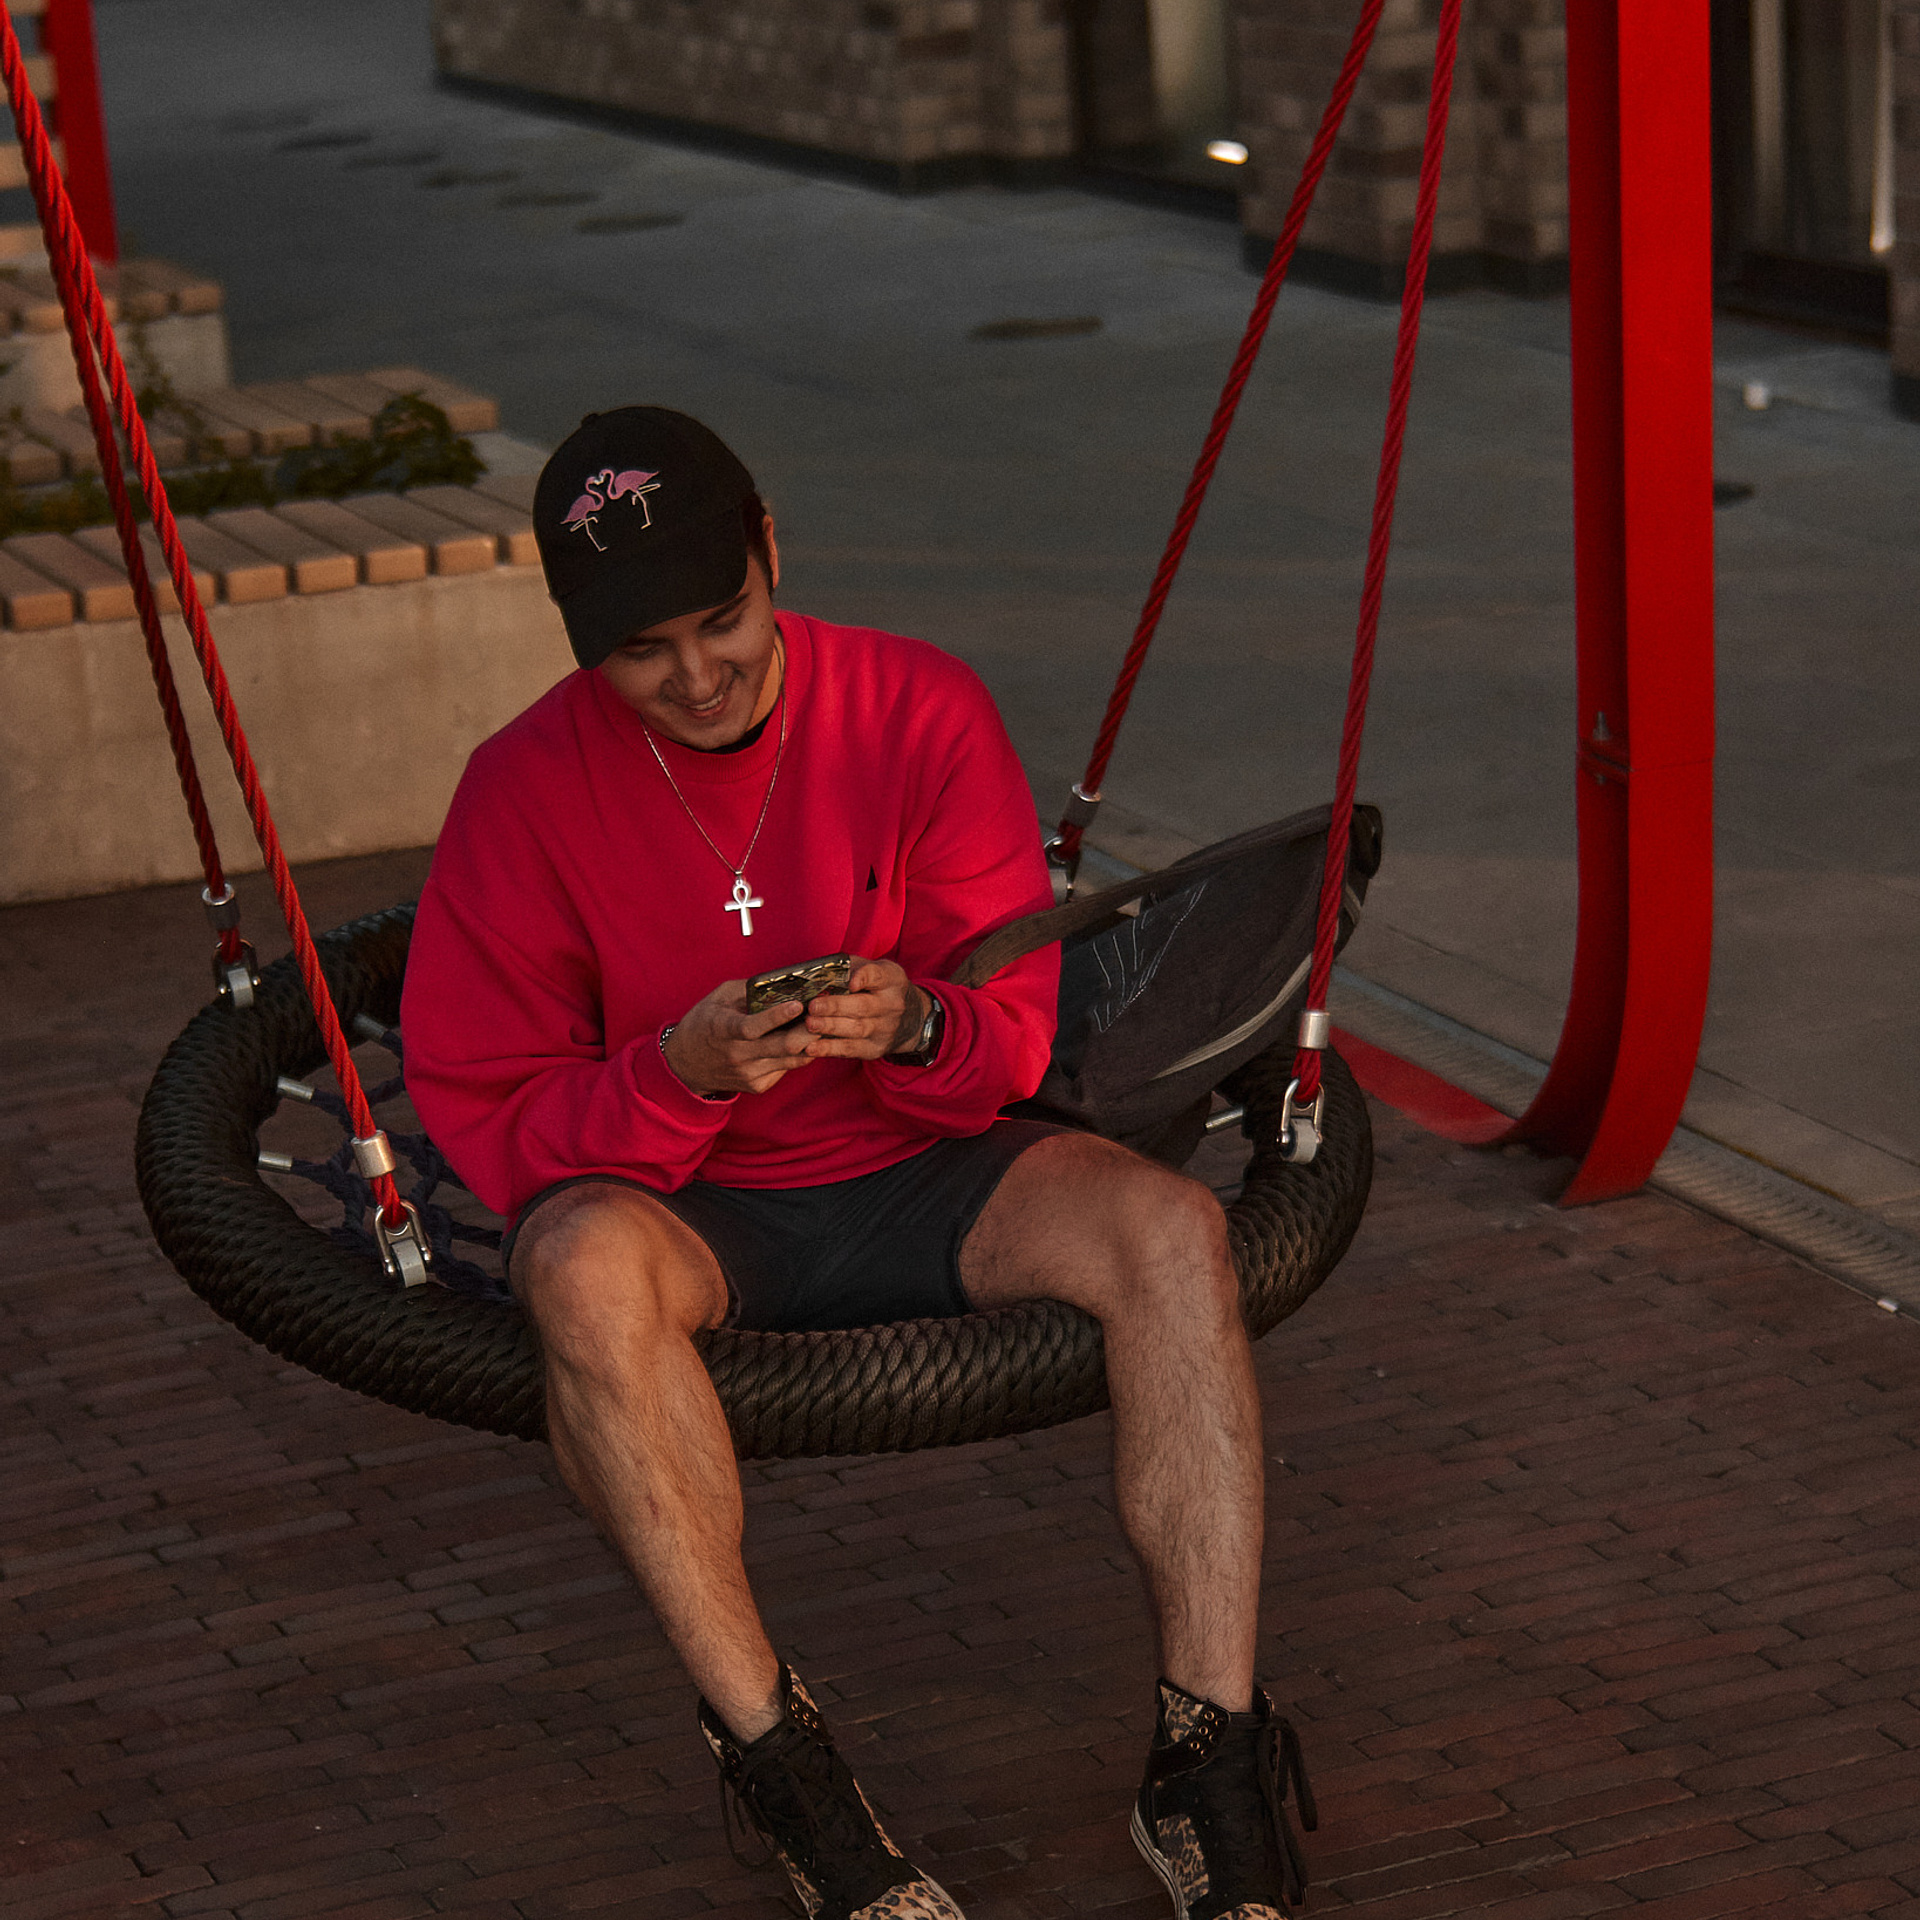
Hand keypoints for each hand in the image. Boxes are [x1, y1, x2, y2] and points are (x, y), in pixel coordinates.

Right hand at [661, 977, 816, 1095]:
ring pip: (791, 1060)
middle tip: (825, 1013)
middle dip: (809, 1030)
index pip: (753, 1027)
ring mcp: (749, 1074)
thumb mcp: (718, 998)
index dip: (777, 1017)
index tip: (798, 1005)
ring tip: (823, 1024)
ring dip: (811, 1042)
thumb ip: (747, 990)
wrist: (685, 1065)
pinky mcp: (757, 1085)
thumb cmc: (704, 1024)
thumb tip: (780, 981)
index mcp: (724, 1030)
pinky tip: (804, 1041)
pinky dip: (798, 1055)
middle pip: (783, 1047)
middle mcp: (738, 1055)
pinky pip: (786, 1069)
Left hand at [802, 957, 926, 1060]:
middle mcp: (892, 1006)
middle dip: (836, 1007)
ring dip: (830, 1027)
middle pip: (863, 1007)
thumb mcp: (872, 970)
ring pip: (856, 1029)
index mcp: (891, 981)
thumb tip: (817, 975)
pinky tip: (811, 1047)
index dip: (864, 978)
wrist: (906, 1018)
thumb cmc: (877, 987)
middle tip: (813, 1006)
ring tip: (810, 1023)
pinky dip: (830, 1049)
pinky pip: (850, 1049)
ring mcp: (885, 1030)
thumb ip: (849, 969)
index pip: (878, 976)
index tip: (850, 983)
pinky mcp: (875, 1048)